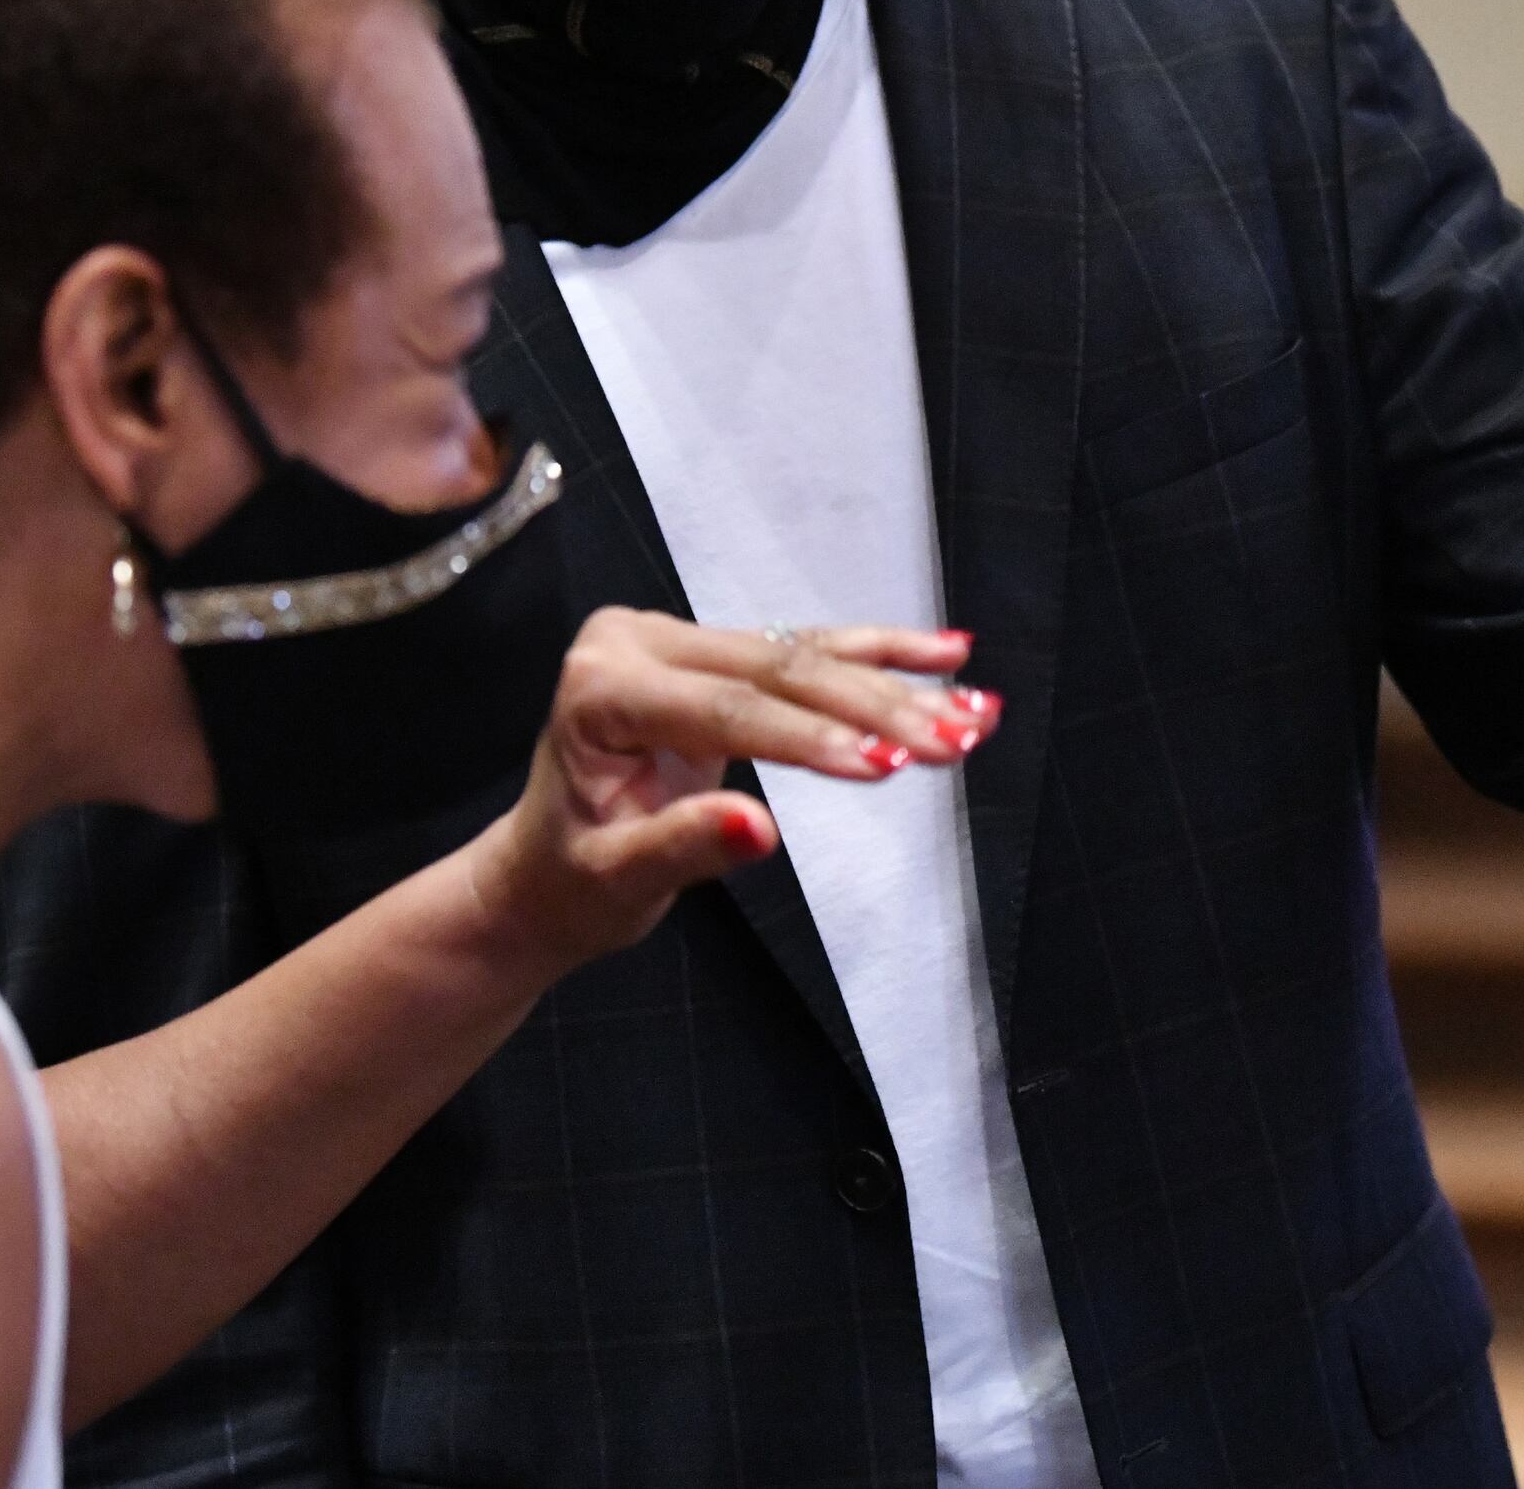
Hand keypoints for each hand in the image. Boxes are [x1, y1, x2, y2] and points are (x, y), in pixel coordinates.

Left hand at [466, 609, 996, 969]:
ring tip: (978, 709)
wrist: (545, 873)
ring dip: (896, 684)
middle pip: (777, 671)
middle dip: (877, 708)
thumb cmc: (572, 882)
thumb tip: (760, 829)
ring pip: (803, 656)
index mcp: (601, 686)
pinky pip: (803, 650)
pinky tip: (946, 656)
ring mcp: (676, 640)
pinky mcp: (712, 652)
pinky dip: (877, 660)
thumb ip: (683, 846)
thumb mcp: (617, 879)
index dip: (813, 737)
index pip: (728, 709)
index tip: (892, 764)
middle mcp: (636, 643)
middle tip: (959, 739)